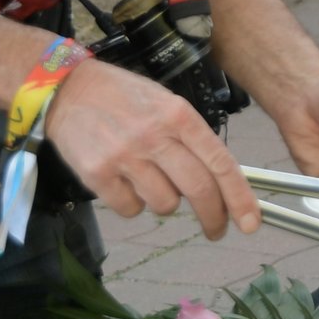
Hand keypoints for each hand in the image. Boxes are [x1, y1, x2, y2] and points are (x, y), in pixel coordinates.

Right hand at [45, 60, 259, 236]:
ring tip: (150, 180)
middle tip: (216, 230)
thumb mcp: (165, 103)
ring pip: (165, 204)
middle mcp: (155, 135)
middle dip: (213, 217)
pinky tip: (124, 182)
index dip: (240, 197)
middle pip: (198, 189)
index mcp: (179, 115)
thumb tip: (216, 182)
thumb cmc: (122, 97)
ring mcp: (125, 156)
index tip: (251, 222)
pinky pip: (130, 209)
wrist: (67, 89)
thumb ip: (189, 139)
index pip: (220, 163)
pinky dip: (133, 204)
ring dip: (165, 202)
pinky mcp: (97, 174)